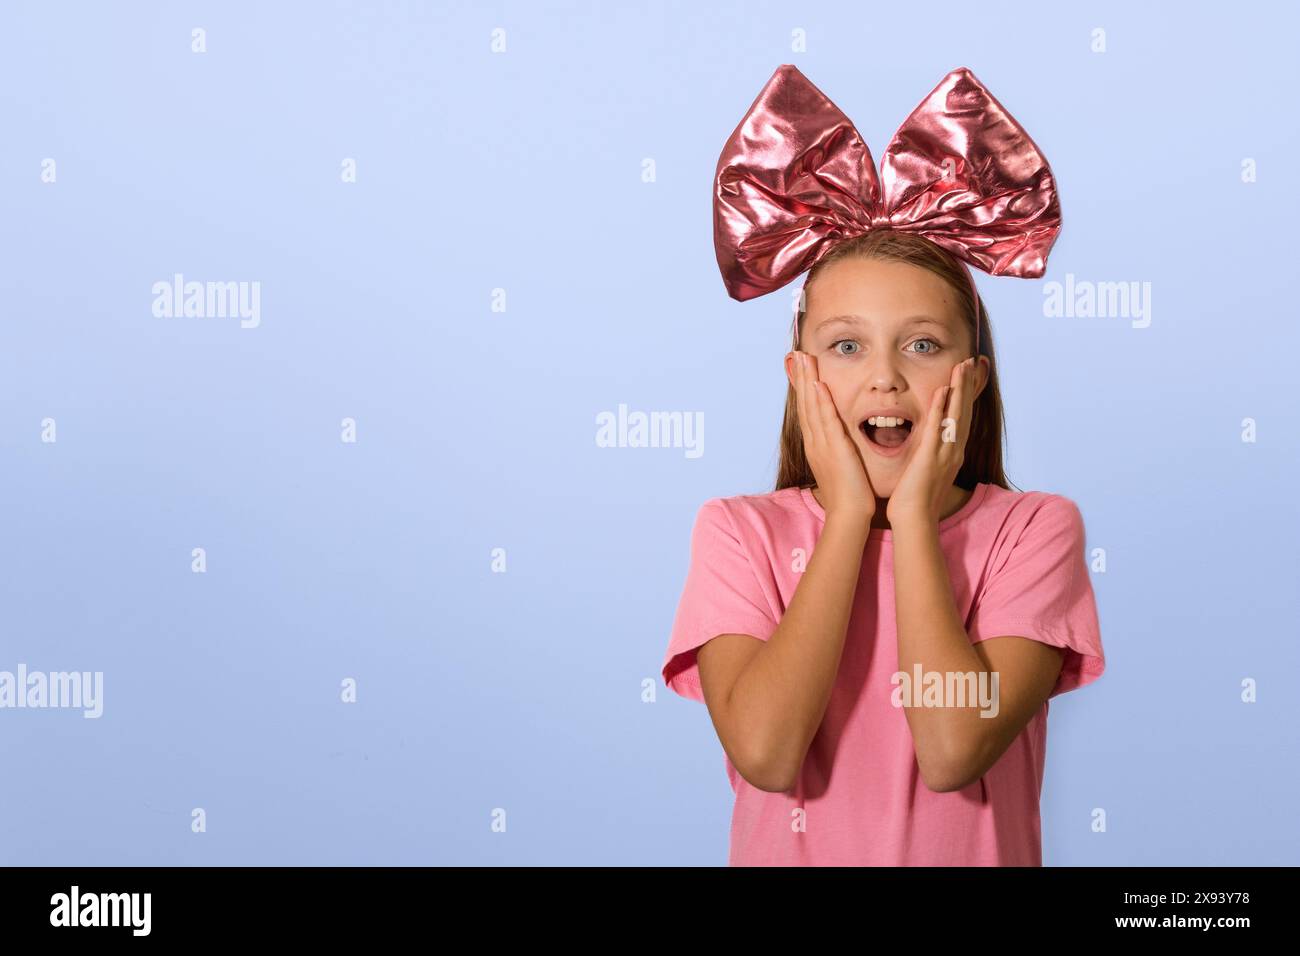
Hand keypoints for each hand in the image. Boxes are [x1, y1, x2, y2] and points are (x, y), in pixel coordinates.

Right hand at [790, 350, 876, 527]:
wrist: (849, 515)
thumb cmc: (849, 495)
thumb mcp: (841, 466)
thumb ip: (839, 449)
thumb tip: (839, 440)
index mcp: (817, 445)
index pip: (807, 410)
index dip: (802, 387)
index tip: (799, 367)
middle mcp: (815, 442)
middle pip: (805, 403)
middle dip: (800, 377)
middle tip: (796, 353)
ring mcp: (822, 444)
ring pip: (812, 407)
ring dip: (806, 381)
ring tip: (803, 359)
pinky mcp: (834, 448)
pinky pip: (826, 421)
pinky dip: (820, 402)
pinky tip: (817, 385)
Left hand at [886, 355, 980, 526]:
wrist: (914, 519)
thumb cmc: (915, 500)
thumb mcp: (927, 472)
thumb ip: (931, 455)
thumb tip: (929, 447)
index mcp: (952, 453)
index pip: (962, 419)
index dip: (967, 397)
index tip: (969, 376)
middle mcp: (953, 450)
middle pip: (964, 412)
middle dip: (968, 386)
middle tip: (971, 362)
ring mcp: (945, 453)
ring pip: (955, 415)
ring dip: (960, 389)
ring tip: (962, 366)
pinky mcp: (930, 457)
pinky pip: (937, 428)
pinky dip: (941, 408)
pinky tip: (943, 390)